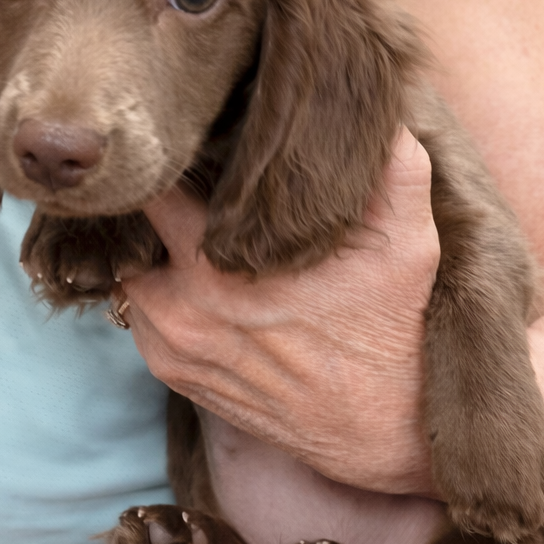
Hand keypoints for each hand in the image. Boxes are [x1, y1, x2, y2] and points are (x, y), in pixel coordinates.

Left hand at [122, 128, 439, 493]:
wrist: (390, 433)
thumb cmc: (397, 332)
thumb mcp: (410, 241)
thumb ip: (395, 166)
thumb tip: (385, 110)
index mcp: (218, 268)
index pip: (156, 191)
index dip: (174, 160)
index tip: (196, 144)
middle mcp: (182, 310)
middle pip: (134, 231)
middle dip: (157, 204)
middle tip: (191, 182)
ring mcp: (174, 349)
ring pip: (133, 274)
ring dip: (155, 252)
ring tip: (194, 230)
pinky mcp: (178, 378)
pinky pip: (142, 318)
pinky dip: (161, 294)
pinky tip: (199, 279)